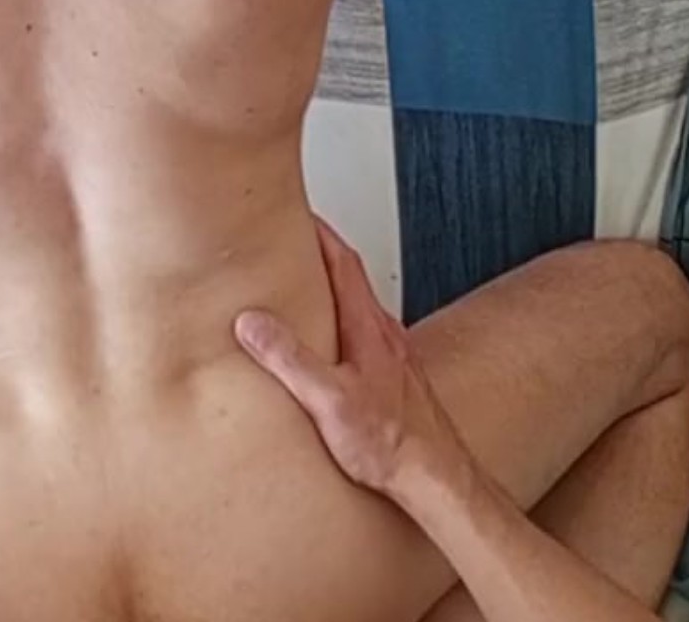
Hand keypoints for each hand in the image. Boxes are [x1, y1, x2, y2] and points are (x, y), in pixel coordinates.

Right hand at [234, 219, 469, 498]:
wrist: (436, 479)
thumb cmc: (392, 445)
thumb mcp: (328, 400)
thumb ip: (290, 359)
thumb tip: (252, 321)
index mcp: (369, 328)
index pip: (343, 261)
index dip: (318, 231)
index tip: (295, 209)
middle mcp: (384, 334)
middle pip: (349, 278)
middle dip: (317, 252)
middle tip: (288, 239)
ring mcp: (390, 356)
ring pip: (354, 308)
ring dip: (327, 289)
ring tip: (296, 286)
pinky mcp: (389, 379)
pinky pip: (357, 336)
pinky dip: (335, 323)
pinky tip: (322, 345)